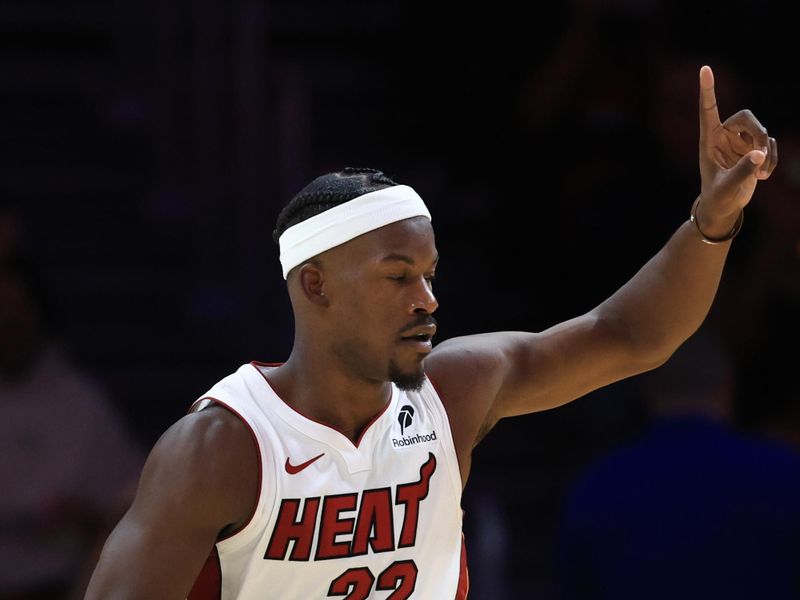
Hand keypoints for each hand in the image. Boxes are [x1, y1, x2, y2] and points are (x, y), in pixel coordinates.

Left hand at [697, 65, 777, 235]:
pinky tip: (763, 176)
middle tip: (760, 154)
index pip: (708, 110)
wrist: (725, 207)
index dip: (707, 90)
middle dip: (758, 134)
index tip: (705, 69)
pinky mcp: (753, 148)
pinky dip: (771, 159)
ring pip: (761, 132)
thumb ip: (742, 171)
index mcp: (708, 140)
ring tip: (759, 175)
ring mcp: (739, 141)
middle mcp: (723, 136)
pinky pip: (769, 144)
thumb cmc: (717, 197)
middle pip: (746, 117)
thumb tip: (760, 153)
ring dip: (766, 151)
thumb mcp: (727, 187)